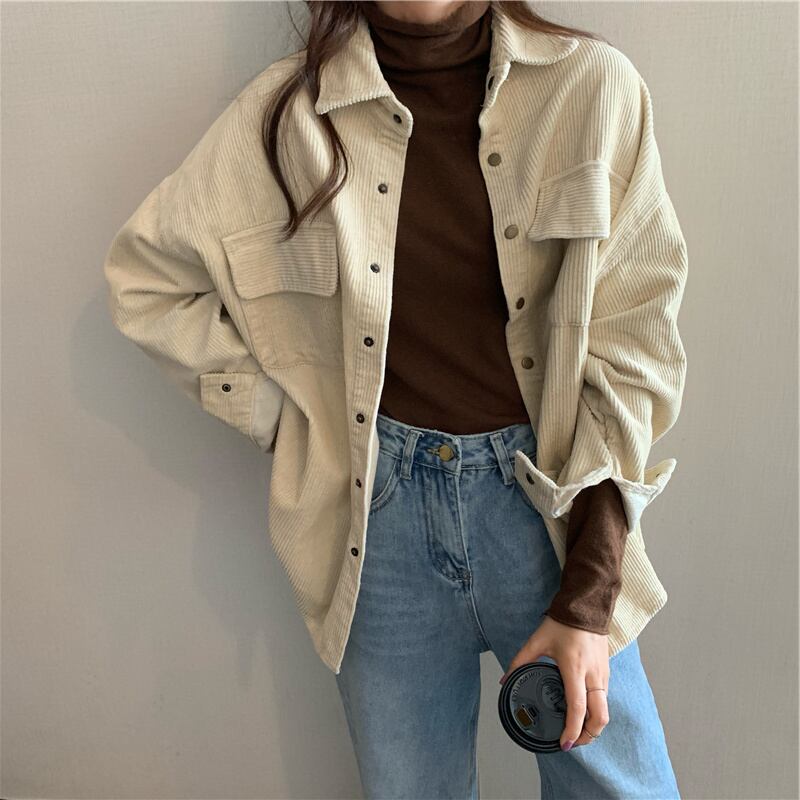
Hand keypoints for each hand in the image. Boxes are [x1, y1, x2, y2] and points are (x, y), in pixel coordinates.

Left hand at [499, 615, 609, 750]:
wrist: (586, 607)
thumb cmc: (563, 623)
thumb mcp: (537, 640)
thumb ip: (520, 661)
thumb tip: (504, 680)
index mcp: (574, 669)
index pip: (578, 709)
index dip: (572, 731)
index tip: (564, 744)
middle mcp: (592, 676)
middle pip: (600, 718)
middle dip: (588, 736)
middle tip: (572, 742)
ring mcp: (603, 675)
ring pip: (605, 711)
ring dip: (593, 726)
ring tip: (576, 731)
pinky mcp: (606, 672)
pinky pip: (605, 699)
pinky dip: (596, 712)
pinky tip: (582, 712)